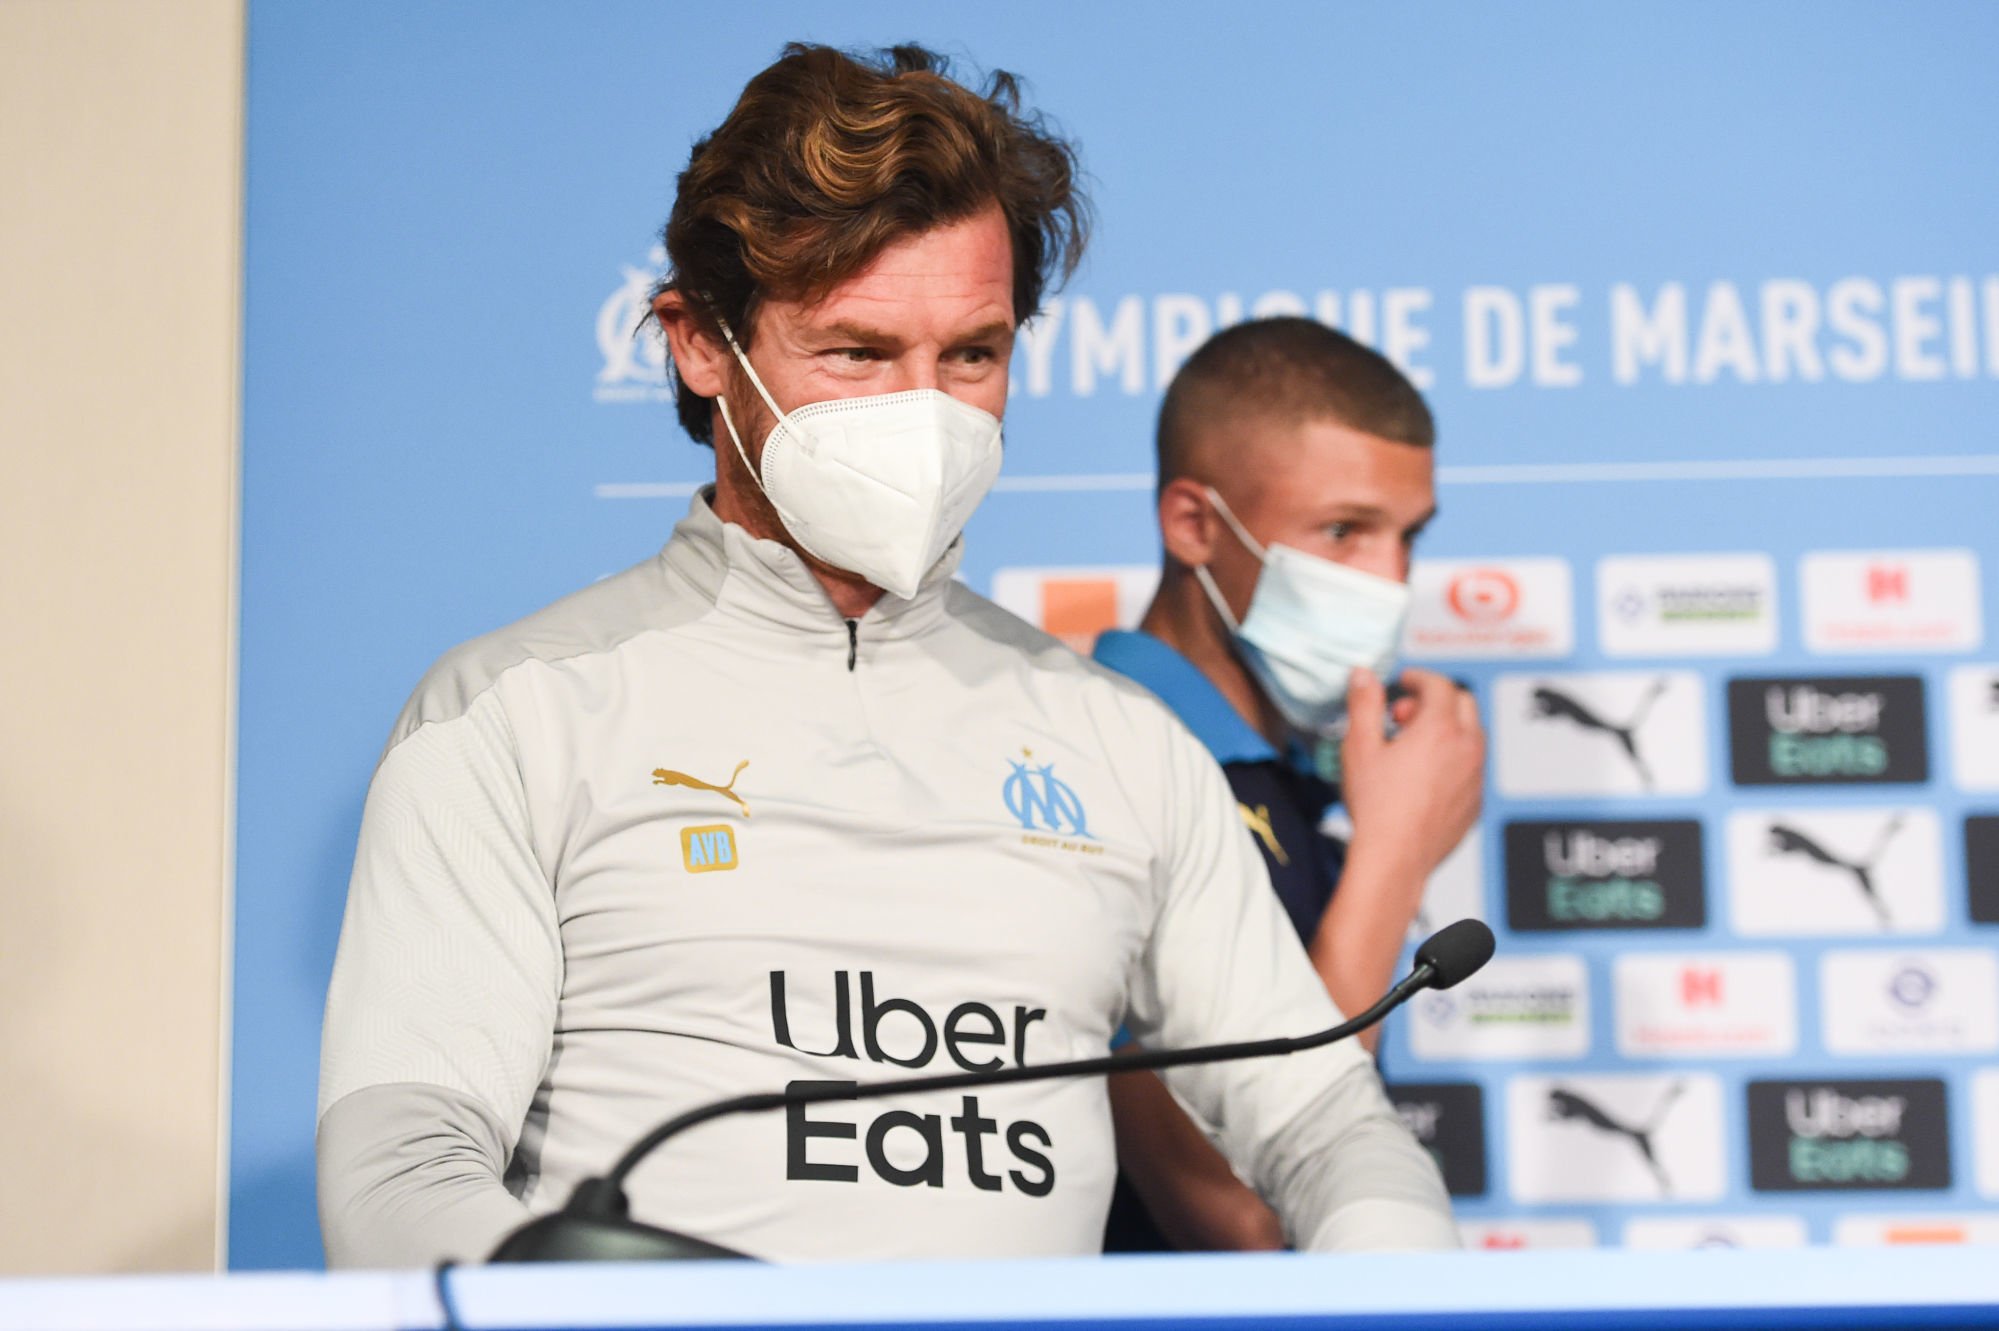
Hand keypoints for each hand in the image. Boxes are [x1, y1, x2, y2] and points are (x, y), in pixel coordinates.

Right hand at [1339, 665, 1485, 886]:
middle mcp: (1467, 749)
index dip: (1420, 677)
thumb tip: (1365, 676)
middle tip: (1403, 716)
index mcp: (1440, 729)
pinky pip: (1472, 767)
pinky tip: (1425, 776)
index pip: (1440, 685)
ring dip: (1448, 728)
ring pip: (1473, 736)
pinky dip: (1455, 759)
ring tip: (1412, 747)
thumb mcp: (1359, 747)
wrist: (1395, 858)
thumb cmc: (1376, 806)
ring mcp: (1476, 777)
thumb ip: (1364, 704)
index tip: (1405, 681)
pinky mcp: (1476, 802)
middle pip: (1464, 704)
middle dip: (1435, 700)